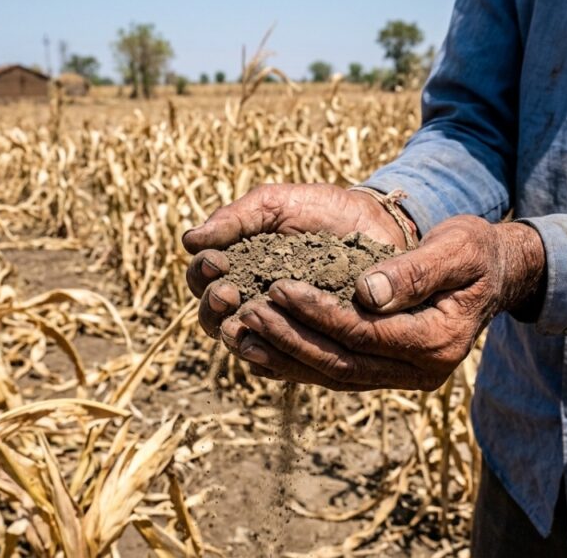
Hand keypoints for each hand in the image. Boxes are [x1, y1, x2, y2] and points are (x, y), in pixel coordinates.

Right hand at [183, 183, 408, 338]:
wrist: (378, 227)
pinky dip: (268, 357)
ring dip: (233, 335)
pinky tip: (267, 348)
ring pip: (241, 343)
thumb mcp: (277, 205)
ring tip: (240, 322)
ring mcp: (277, 327)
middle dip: (212, 307)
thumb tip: (188, 240)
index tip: (215, 262)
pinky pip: (279, 363)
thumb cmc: (324, 211)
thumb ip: (236, 218)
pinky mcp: (306, 346)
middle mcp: (250, 301)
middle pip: (213, 317)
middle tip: (227, 293)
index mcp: (236, 267)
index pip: (200, 279)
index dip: (200, 274)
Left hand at [221, 216, 546, 390]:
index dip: (319, 312)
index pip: (367, 333)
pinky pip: (334, 375)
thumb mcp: (456, 248)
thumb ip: (415, 271)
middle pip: (343, 362)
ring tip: (239, 333)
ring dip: (284, 357)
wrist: (493, 276)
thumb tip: (365, 292)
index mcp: (439, 340)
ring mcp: (402, 378)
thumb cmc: (474, 253)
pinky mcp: (385, 374)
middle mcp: (421, 370)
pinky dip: (295, 364)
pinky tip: (259, 347)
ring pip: (333, 376)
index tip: (278, 287)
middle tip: (246, 311)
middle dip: (291, 337)